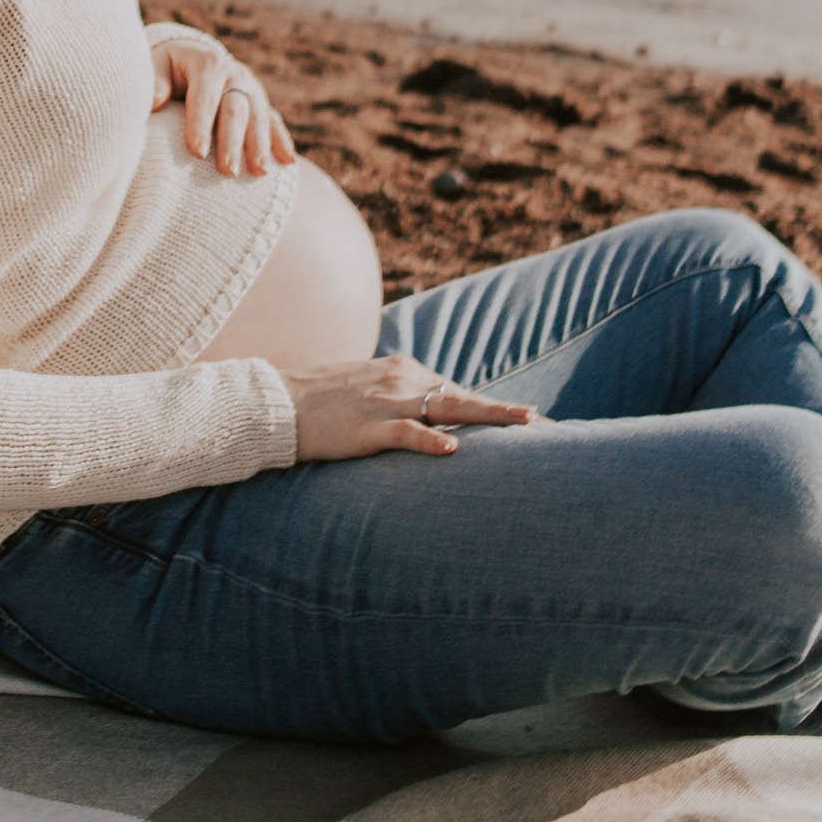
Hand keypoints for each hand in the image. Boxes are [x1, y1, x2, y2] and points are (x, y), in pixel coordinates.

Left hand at [151, 38, 296, 178]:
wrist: (192, 56)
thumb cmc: (168, 68)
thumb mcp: (158, 65)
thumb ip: (155, 81)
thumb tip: (155, 101)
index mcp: (208, 64)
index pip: (204, 97)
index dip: (201, 125)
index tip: (197, 153)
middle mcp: (234, 74)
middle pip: (235, 110)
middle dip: (233, 141)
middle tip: (229, 170)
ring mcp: (251, 88)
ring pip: (258, 117)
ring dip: (260, 146)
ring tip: (260, 172)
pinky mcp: (260, 102)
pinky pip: (273, 122)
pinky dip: (282, 142)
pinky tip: (288, 163)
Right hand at [285, 355, 538, 462]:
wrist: (274, 403)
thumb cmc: (319, 404)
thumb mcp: (367, 395)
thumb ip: (401, 404)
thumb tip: (431, 427)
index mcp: (404, 372)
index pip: (458, 392)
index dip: (494, 409)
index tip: (531, 423)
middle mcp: (402, 380)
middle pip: (464, 396)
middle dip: (507, 412)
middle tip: (547, 424)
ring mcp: (385, 401)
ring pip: (448, 407)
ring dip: (489, 416)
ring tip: (525, 426)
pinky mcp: (366, 425)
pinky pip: (405, 432)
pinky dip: (430, 440)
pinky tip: (454, 449)